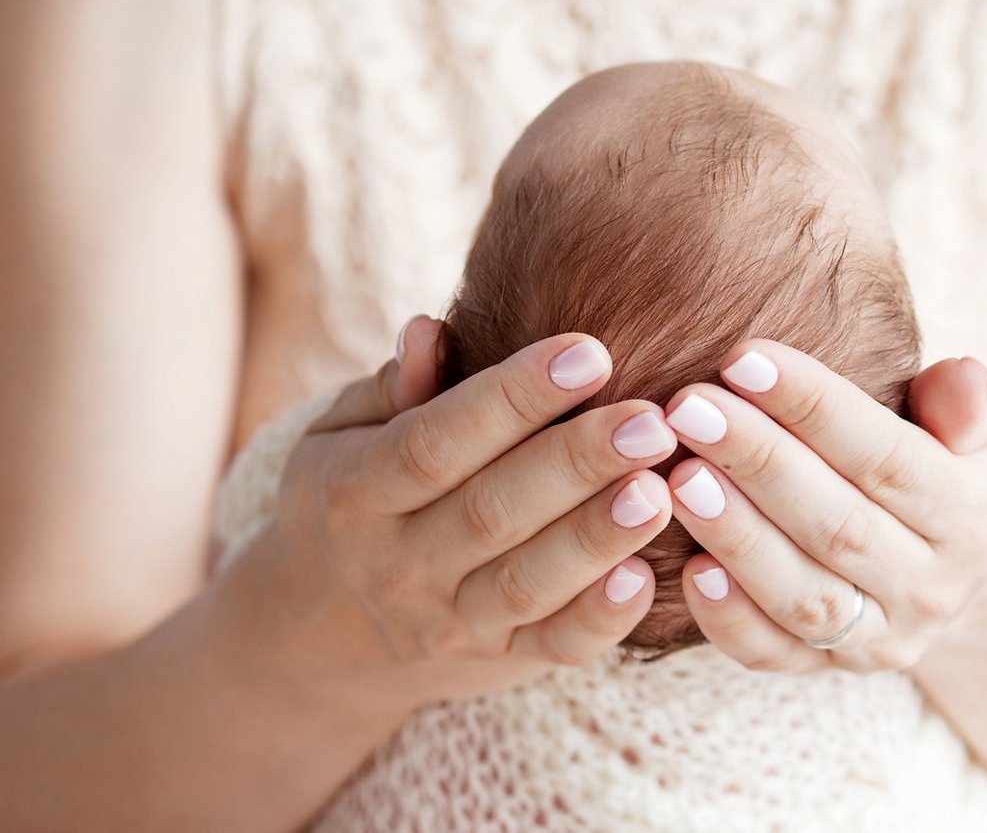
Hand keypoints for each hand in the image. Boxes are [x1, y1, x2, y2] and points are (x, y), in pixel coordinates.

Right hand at [229, 318, 677, 707]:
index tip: (589, 353)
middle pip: (492, 511)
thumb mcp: (338, 437)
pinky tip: (647, 578)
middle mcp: (400, 563)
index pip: (437, 441)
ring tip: (660, 490)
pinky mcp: (500, 661)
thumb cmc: (348, 502)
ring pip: (528, 582)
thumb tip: (427, 331)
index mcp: (357, 491)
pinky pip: (554, 647)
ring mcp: (451, 621)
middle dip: (576, 463)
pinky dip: (600, 619)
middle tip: (651, 422)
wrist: (321, 641)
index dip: (512, 397)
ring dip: (598, 538)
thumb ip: (390, 388)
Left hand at [661, 340, 986, 672]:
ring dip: (736, 536)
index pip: (886, 457)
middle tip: (688, 408)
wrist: (979, 588)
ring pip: (802, 594)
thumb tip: (962, 374)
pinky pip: (773, 652)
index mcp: (977, 518)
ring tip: (677, 476)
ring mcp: (882, 639)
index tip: (742, 358)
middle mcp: (933, 588)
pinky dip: (728, 618)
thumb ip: (964, 409)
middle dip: (757, 462)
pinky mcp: (830, 668)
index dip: (814, 406)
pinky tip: (685, 567)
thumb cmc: (961, 477)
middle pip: (836, 525)